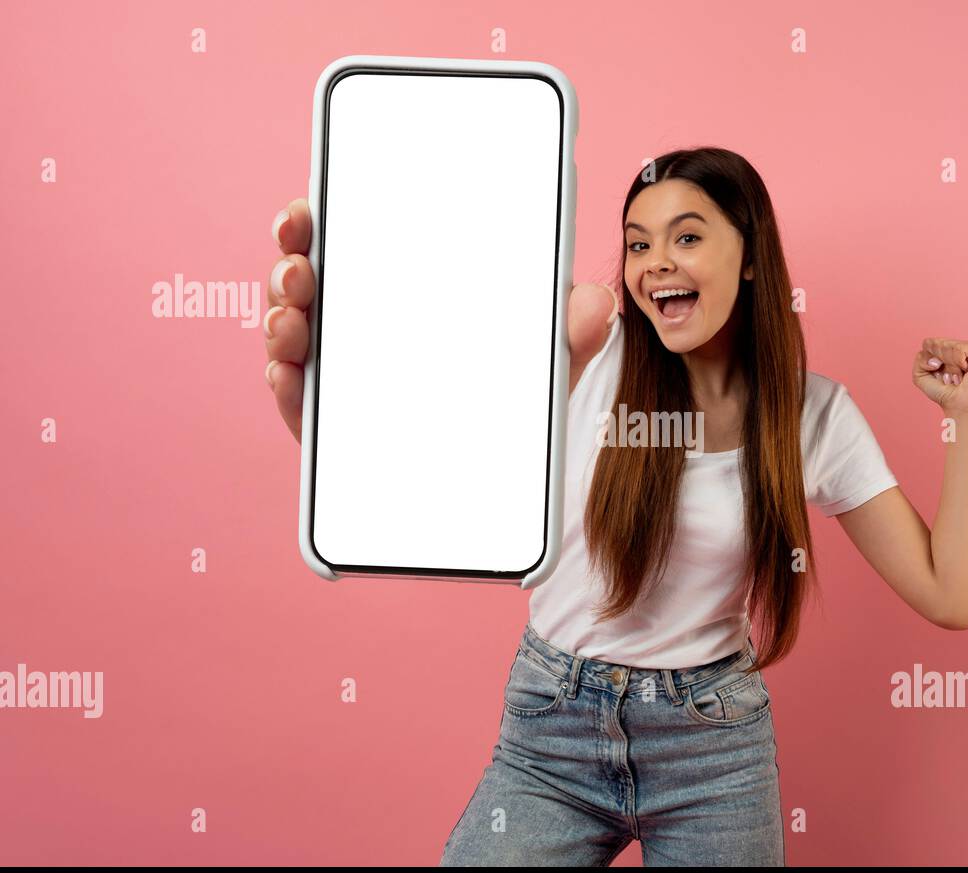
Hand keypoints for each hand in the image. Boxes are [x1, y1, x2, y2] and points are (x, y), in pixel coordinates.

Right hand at [262, 200, 615, 443]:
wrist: (490, 478)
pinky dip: (286, 386)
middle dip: (291, 263)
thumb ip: (569, 333)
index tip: (308, 211)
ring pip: (293, 334)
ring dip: (280, 320)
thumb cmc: (506, 396)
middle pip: (308, 280)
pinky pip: (298, 402)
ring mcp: (338, 373)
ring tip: (292, 322)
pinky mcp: (330, 425)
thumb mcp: (544, 361)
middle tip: (299, 264)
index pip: (351, 241)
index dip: (319, 222)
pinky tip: (287, 376)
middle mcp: (358, 324)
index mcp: (401, 290)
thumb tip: (598, 302)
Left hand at [913, 337, 967, 415]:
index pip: (927, 343)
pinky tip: (965, 371)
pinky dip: (957, 363)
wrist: (958, 405)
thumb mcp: (920, 375)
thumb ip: (919, 359)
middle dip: (938, 363)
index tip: (938, 374)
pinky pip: (959, 349)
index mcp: (944, 348)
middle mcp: (957, 345)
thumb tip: (936, 357)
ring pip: (946, 345)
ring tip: (957, 376)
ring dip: (949, 367)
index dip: (928, 361)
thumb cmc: (942, 392)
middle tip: (949, 376)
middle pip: (935, 343)